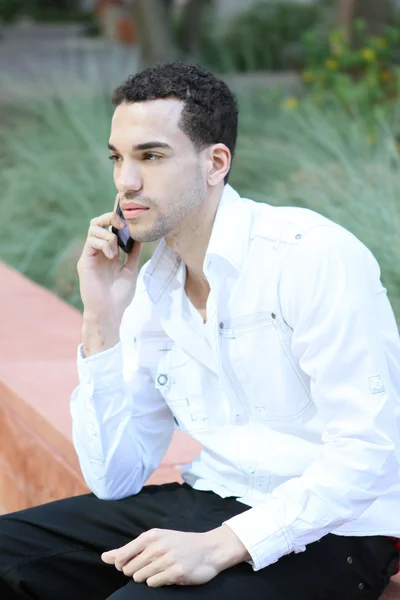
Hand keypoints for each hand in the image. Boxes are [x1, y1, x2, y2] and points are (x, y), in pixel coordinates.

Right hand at [78, 193, 140, 320]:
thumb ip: (134, 253)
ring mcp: (90, 254)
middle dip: (111, 217)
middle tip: (123, 224)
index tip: (124, 202)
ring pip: (93, 228)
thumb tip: (141, 236)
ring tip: (117, 249)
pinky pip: (90, 241)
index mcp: (109, 251)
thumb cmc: (120, 295)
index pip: (111, 227)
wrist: (110, 312)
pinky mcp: (84, 260)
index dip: (116, 214)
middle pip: (99, 222)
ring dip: (109, 234)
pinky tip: (112, 256)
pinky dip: (103, 243)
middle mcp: (98, 250)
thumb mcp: (131, 269)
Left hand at [101, 526, 249, 587]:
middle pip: (129, 570)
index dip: (122, 565)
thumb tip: (104, 557)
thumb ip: (128, 550)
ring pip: (140, 578)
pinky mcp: (175, 573)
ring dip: (148, 577)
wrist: (209, 549)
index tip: (132, 564)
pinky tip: (168, 575)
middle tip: (152, 566)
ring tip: (161, 569)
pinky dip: (158, 582)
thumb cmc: (179, 544)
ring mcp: (166, 560)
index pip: (122, 556)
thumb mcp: (155, 540)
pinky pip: (153, 584)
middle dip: (136, 572)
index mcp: (150, 536)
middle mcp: (157, 546)